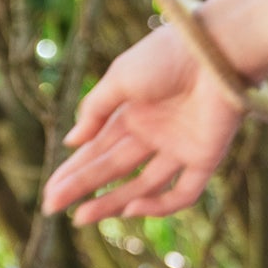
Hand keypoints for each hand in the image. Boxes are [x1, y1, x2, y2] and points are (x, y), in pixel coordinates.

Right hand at [41, 25, 247, 224]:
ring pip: (144, 185)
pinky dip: (160, 205)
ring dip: (112, 202)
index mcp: (134, 112)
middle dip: (83, 187)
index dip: (74, 170)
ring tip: (80, 218)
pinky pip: (184, 191)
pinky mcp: (206, 157)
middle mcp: (155, 132)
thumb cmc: (167, 56)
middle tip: (52, 207)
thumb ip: (95, 110)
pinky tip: (131, 209)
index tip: (50, 190)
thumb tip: (71, 142)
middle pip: (114, 167)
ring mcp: (180, 147)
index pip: (98, 148)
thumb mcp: (120, 78)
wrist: (217, 49)